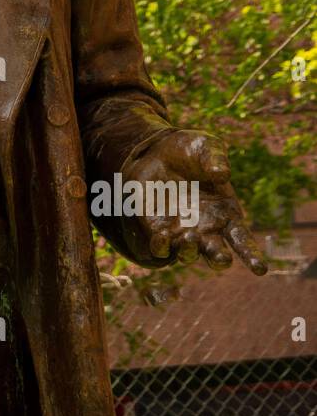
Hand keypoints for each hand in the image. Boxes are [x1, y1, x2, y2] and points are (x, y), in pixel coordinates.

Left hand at [124, 130, 266, 273]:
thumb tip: (222, 174)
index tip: (260, 269)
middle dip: (220, 260)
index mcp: (227, 214)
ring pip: (188, 255)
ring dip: (189, 251)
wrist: (156, 152)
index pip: (243, 241)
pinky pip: (160, 248)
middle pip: (217, 256)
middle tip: (222, 257)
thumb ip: (216, 158)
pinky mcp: (158, 231)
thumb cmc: (189, 151)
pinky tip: (163, 236)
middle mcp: (207, 230)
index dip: (252, 255)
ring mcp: (181, 233)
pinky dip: (162, 247)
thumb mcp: (206, 146)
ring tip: (189, 236)